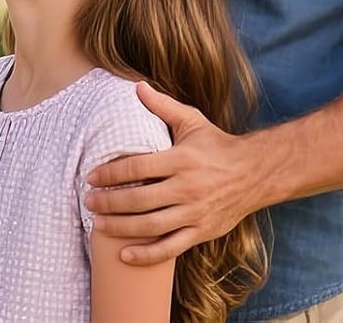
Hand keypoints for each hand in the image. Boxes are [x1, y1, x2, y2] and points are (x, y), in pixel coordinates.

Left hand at [84, 82, 266, 265]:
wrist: (255, 174)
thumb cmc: (217, 145)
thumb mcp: (192, 120)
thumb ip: (162, 105)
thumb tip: (137, 86)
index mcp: (181, 160)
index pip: (138, 167)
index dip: (111, 173)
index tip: (91, 176)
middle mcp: (186, 188)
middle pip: (139, 199)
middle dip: (109, 202)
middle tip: (88, 201)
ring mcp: (194, 213)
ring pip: (151, 226)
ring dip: (121, 227)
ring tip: (98, 225)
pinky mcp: (201, 232)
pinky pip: (170, 248)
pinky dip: (146, 255)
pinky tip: (125, 255)